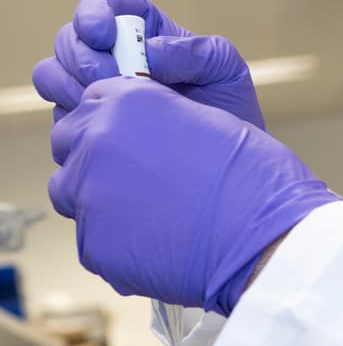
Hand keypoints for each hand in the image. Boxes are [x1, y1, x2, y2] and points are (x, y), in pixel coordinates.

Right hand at [32, 0, 264, 128]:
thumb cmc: (228, 107)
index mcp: (140, 29)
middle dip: (84, 59)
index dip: (92, 13)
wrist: (224, 160)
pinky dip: (74, 121)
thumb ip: (195, 51)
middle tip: (114, 82)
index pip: (102, 5)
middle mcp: (109, 55)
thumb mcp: (224, 69)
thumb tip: (149, 54)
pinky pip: (59, 116)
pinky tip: (106, 133)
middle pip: (68, 40)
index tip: (102, 35)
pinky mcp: (85, 122)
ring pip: (51, 75)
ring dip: (72, 88)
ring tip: (112, 109)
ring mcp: (92, 89)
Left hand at [49, 78, 337, 313]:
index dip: (115, 124)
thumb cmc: (256, 182)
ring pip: (70, 190)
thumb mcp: (209, 124)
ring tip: (149, 214)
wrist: (269, 243)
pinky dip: (117, 242)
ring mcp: (89, 194)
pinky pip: (91, 239)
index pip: (91, 102)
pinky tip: (158, 244)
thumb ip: (160, 122)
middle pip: (70, 143)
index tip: (136, 143)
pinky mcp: (93, 244)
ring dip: (100, 198)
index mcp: (128, 101)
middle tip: (141, 180)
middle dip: (98, 157)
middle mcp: (97, 140)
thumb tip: (138, 138)